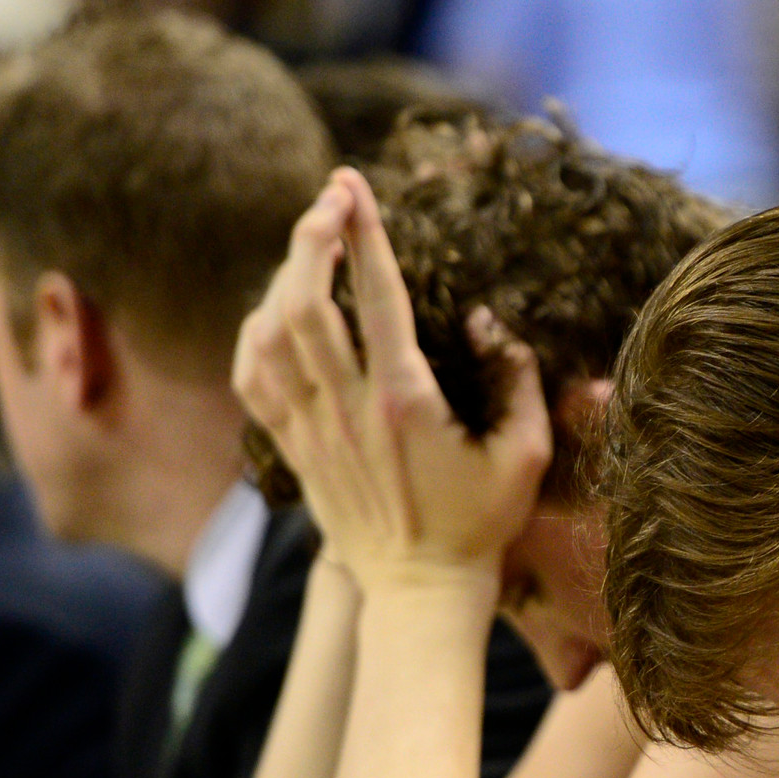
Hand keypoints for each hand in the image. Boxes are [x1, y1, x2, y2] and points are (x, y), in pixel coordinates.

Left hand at [233, 168, 549, 586]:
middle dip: (311, 236)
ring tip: (310, 245)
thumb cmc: (481, 525)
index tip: (354, 185)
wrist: (419, 592)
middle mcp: (348, 409)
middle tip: (331, 197)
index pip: (375, 296)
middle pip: (305, 301)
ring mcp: (312, 430)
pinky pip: (252, 376)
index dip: (363, 233)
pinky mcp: (293, 449)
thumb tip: (490, 323)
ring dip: (283, 277)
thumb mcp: (525, 454)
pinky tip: (276, 311)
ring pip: (271, 332)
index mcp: (406, 401)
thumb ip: (517, 380)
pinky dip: (255, 332)